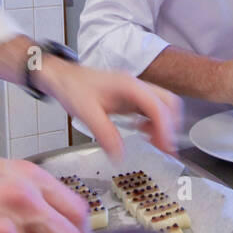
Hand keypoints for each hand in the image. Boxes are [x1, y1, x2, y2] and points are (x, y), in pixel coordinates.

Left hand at [34, 58, 181, 161]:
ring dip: (163, 125)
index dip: (165, 128)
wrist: (61, 77)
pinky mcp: (130, 97)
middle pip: (168, 103)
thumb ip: (105, 134)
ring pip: (162, 106)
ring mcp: (134, 91)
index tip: (165, 147)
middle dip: (171, 126)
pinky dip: (153, 123)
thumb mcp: (86, 113)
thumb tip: (120, 155)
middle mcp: (136, 86)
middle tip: (165, 148)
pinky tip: (143, 133)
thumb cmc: (72, 87)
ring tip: (155, 143)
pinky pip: (150, 109)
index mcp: (129, 86)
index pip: (157, 107)